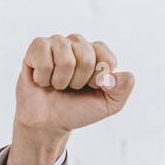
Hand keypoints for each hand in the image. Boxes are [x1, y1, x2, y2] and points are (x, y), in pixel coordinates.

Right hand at [8, 34, 134, 164]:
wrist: (48, 122)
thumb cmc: (77, 110)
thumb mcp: (108, 106)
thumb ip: (122, 90)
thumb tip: (126, 75)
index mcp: (98, 53)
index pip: (107, 59)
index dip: (98, 80)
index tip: (91, 88)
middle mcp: (79, 43)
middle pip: (86, 58)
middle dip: (78, 82)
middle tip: (71, 88)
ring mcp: (58, 42)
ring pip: (65, 59)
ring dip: (60, 81)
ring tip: (57, 84)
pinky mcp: (38, 46)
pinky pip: (44, 58)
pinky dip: (43, 77)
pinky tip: (42, 79)